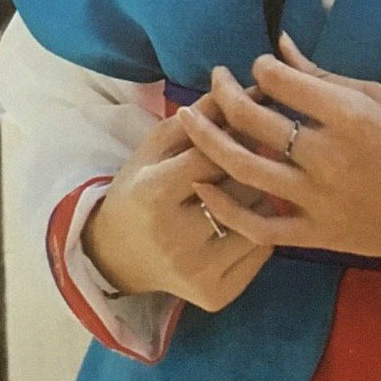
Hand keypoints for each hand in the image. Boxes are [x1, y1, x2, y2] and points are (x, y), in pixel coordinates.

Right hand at [83, 83, 277, 311]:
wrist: (118, 256)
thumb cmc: (141, 187)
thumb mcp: (158, 144)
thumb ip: (202, 113)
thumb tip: (247, 84)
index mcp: (155, 194)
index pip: (214, 153)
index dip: (237, 132)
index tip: (251, 120)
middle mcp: (176, 240)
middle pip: (242, 186)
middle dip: (253, 164)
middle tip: (258, 151)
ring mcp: (198, 274)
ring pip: (258, 219)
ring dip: (262, 196)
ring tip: (249, 185)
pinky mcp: (216, 296)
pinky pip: (262, 251)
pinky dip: (262, 229)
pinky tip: (246, 218)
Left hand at [179, 32, 380, 263]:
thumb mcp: (373, 95)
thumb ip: (321, 74)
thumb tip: (280, 45)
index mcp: (345, 115)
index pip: (281, 82)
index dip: (261, 69)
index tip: (258, 67)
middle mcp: (325, 155)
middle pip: (255, 121)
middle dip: (225, 92)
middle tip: (216, 79)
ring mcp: (315, 198)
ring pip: (244, 169)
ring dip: (209, 140)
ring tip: (187, 117)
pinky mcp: (312, 233)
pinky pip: (257, 224)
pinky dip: (226, 207)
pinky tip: (203, 185)